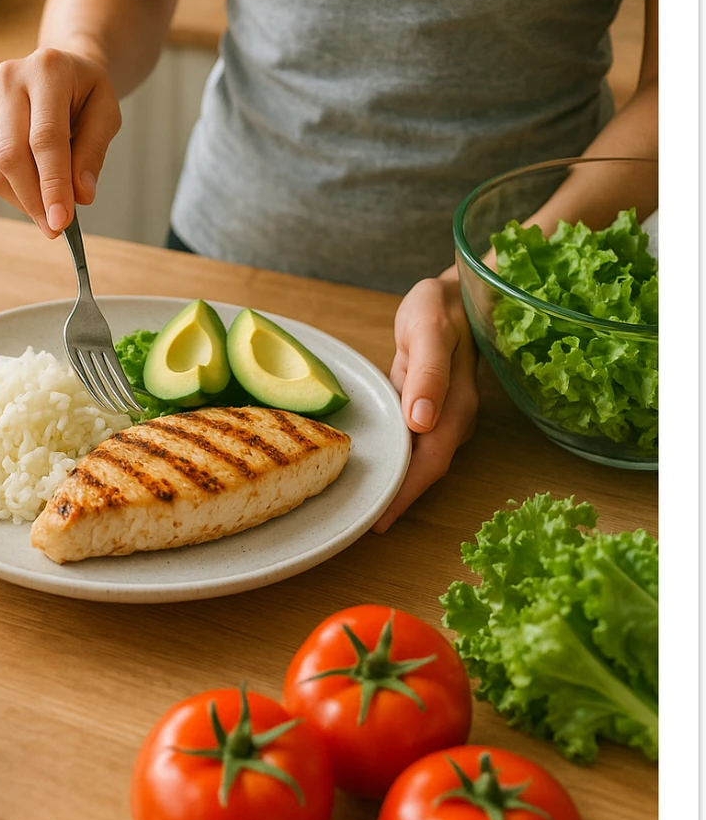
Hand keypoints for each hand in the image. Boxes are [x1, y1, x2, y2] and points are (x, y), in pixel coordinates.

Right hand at [0, 47, 121, 238]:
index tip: (63, 221)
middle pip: (12, 154)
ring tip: (50, 215)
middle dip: (34, 199)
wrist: (61, 68)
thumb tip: (80, 196)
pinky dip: (13, 191)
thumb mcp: (106, 113)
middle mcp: (9, 79)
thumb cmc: (86, 92)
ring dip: (23, 200)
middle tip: (55, 229)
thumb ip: (93, 152)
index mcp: (47, 70)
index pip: (45, 137)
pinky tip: (35, 195)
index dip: (53, 184)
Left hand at [373, 271, 478, 532]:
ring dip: (397, 484)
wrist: (459, 292)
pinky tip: (376, 466)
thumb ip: (429, 375)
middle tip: (360, 527)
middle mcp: (452, 420)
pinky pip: (414, 443)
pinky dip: (397, 460)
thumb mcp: (430, 330)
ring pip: (421, 460)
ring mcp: (443, 416)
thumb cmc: (440, 307)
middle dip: (397, 500)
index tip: (378, 523)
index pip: (428, 464)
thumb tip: (422, 423)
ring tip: (363, 506)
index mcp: (454, 408)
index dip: (404, 495)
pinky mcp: (430, 408)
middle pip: (425, 471)